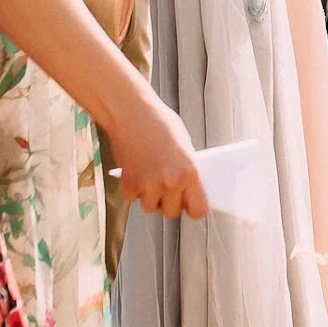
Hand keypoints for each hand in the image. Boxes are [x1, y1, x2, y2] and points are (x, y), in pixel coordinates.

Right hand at [106, 95, 207, 220]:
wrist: (132, 113)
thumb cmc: (159, 123)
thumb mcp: (185, 146)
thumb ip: (187, 169)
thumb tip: (189, 186)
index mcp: (189, 173)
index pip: (198, 209)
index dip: (194, 207)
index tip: (190, 203)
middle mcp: (170, 183)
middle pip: (172, 212)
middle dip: (169, 203)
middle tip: (167, 187)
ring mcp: (148, 185)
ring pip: (150, 207)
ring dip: (150, 197)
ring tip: (150, 177)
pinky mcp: (129, 184)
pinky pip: (132, 198)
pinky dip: (133, 189)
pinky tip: (136, 172)